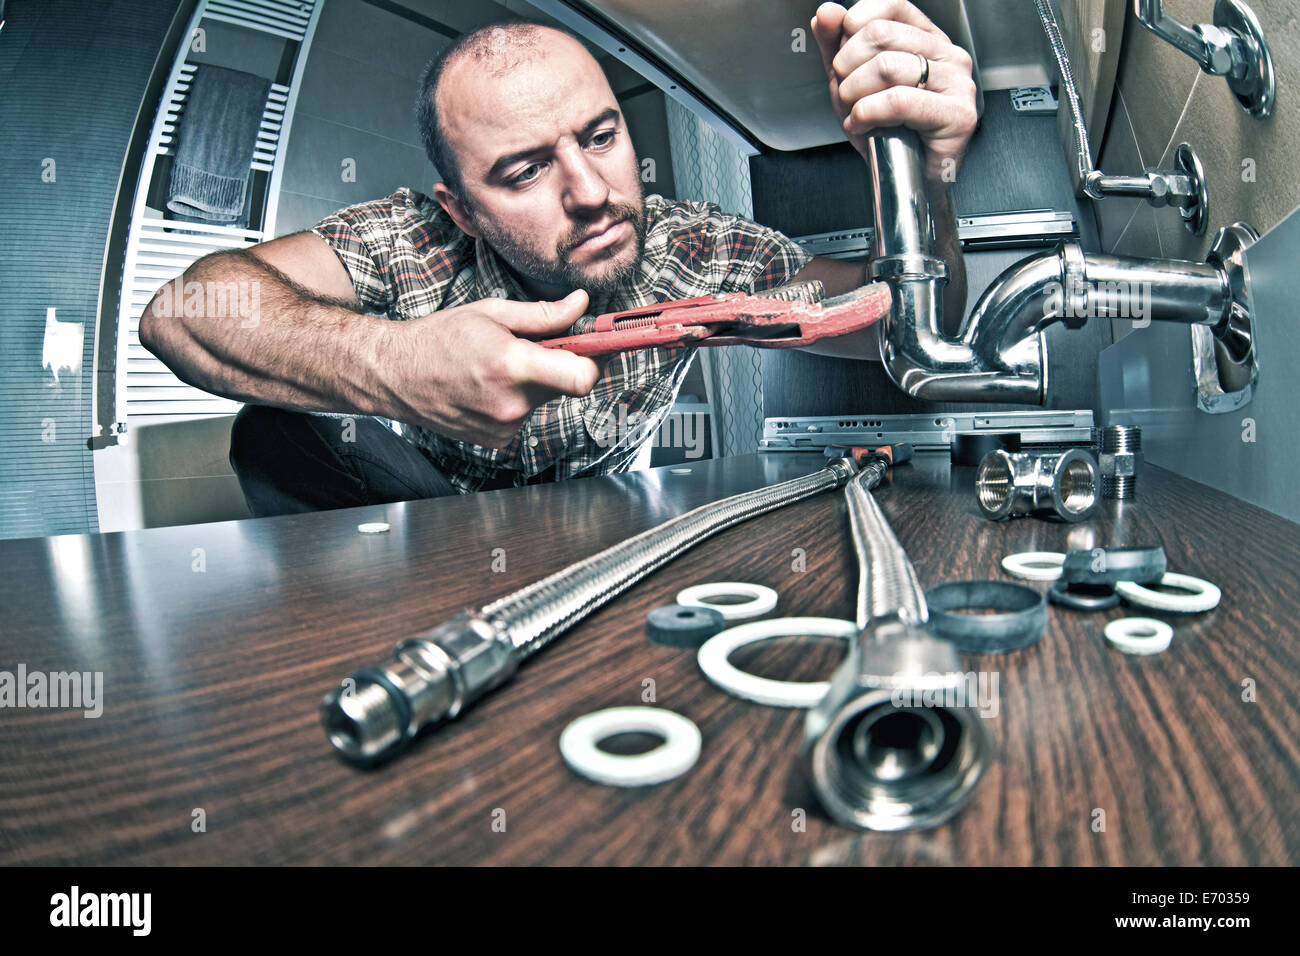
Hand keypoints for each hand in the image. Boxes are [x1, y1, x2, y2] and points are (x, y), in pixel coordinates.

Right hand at [377, 290, 600, 450]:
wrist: (395, 376)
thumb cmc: (438, 339)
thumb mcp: (492, 312)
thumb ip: (544, 315)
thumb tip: (581, 305)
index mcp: (512, 365)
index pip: (582, 377)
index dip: (598, 361)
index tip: (601, 348)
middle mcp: (511, 403)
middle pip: (566, 385)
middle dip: (562, 364)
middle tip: (537, 345)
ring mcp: (504, 427)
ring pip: (545, 400)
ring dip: (536, 382)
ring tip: (499, 366)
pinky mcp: (497, 441)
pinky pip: (525, 415)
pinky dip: (517, 400)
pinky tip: (488, 387)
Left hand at [812, 0, 977, 181]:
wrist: (908, 180)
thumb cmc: (888, 133)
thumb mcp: (851, 83)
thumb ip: (837, 47)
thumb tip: (826, 13)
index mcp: (927, 40)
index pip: (892, 5)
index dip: (856, 24)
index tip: (843, 55)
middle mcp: (947, 55)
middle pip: (882, 34)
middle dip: (848, 66)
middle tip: (846, 92)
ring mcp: (957, 83)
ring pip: (887, 66)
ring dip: (855, 94)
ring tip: (856, 112)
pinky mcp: (957, 114)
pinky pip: (898, 100)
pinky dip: (868, 114)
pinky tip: (864, 125)